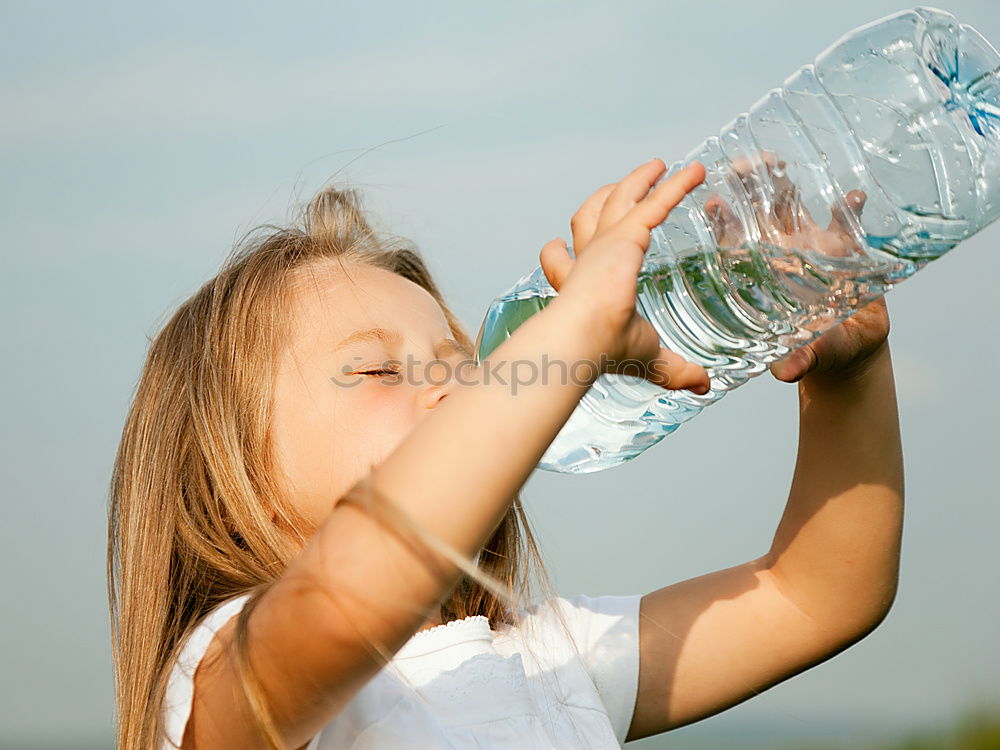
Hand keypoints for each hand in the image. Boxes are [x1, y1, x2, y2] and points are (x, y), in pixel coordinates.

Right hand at [539, 158, 711, 394]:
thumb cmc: (602, 349)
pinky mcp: (624, 234)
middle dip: (602, 200)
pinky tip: (696, 172)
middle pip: (588, 218)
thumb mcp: (644, 356)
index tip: (558, 248)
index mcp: (580, 289)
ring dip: (636, 180)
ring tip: (657, 167)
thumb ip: (673, 368)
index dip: (558, 258)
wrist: (583, 337)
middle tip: (618, 188)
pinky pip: (654, 202)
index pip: (563, 267)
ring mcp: (603, 243)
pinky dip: (676, 185)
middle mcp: (588, 260)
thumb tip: (702, 386)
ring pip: (617, 199)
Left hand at [702, 150, 888, 382]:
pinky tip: (853, 197)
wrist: (849, 349)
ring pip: (794, 205)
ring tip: (781, 165)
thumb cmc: (815, 351)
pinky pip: (849, 221)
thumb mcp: (805, 357)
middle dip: (749, 185)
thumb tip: (787, 372)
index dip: (722, 222)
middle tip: (744, 164)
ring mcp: (812, 245)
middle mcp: (781, 253)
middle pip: (758, 212)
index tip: (713, 202)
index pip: (733, 242)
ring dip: (787, 183)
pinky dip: (851, 207)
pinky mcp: (847, 248)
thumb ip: (798, 360)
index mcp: (760, 274)